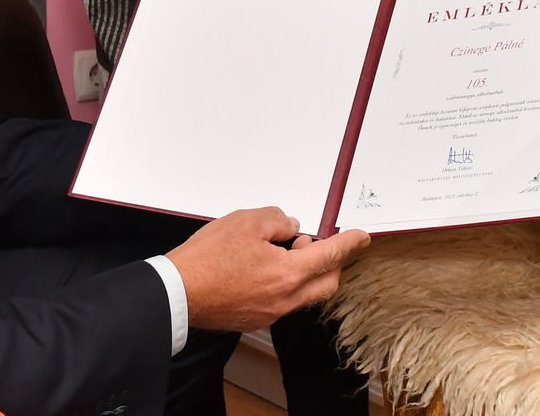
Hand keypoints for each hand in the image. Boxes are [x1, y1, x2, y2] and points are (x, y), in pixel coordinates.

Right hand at [166, 208, 371, 332]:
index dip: (349, 244)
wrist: (178, 292)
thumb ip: (277, 220)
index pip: (331, 257)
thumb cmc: (208, 257)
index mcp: (288, 274)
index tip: (362, 237)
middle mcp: (285, 300)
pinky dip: (285, 283)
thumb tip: (291, 227)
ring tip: (279, 250)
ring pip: (304, 293)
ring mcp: (270, 313)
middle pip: (326, 283)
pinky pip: (283, 301)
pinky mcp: (254, 319)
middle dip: (329, 262)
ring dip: (304, 272)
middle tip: (311, 241)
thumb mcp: (247, 221)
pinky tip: (263, 267)